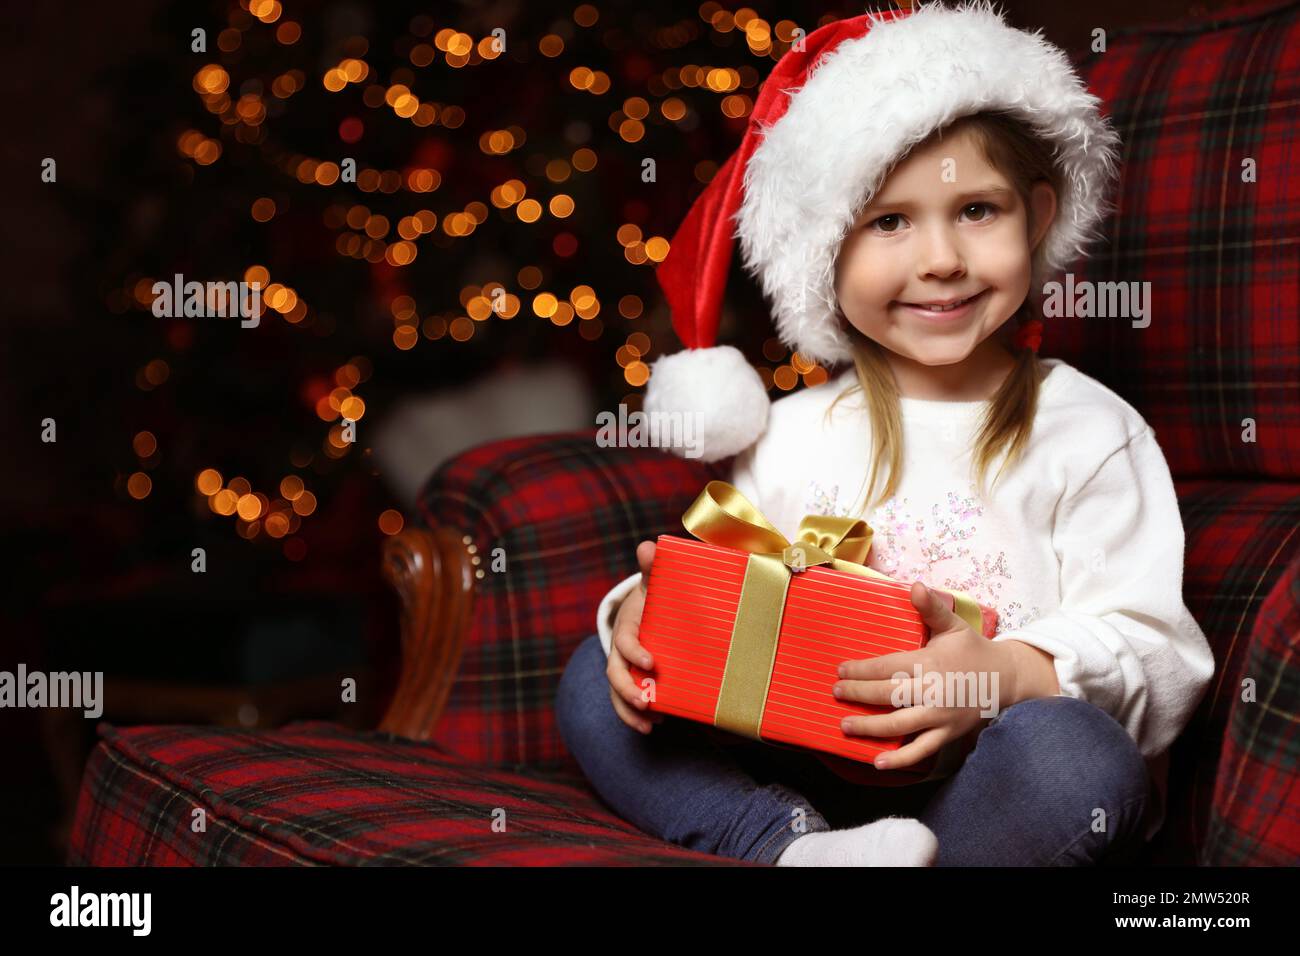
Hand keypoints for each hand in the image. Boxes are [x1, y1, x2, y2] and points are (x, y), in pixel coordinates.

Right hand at [606, 540, 665, 733]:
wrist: (651, 610)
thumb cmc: (655, 596)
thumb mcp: (654, 581)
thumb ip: (653, 567)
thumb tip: (648, 546)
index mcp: (627, 627)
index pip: (624, 642)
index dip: (634, 653)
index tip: (652, 663)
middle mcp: (620, 651)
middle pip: (615, 674)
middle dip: (627, 691)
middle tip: (647, 703)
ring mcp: (625, 669)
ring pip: (618, 693)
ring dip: (630, 711)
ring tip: (650, 725)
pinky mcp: (635, 681)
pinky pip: (629, 702)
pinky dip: (638, 716)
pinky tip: (657, 724)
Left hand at [833, 581, 1014, 769]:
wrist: (1006, 679)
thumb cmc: (973, 650)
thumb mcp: (953, 626)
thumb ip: (931, 608)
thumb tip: (915, 586)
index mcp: (929, 663)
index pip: (887, 667)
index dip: (861, 670)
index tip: (840, 671)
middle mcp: (932, 691)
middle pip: (886, 695)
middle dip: (858, 695)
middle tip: (835, 693)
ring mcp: (939, 716)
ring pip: (898, 725)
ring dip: (869, 727)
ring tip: (845, 725)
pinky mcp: (947, 735)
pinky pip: (920, 751)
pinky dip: (899, 759)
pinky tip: (877, 762)